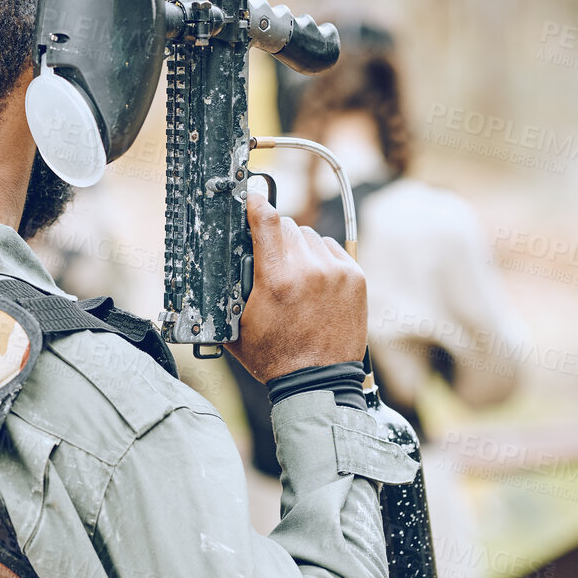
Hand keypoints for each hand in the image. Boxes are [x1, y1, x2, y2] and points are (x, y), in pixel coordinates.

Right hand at [227, 180, 367, 382]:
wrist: (318, 381)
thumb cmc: (275, 357)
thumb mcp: (237, 323)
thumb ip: (230, 288)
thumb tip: (222, 259)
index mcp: (276, 279)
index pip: (266, 220)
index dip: (255, 203)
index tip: (250, 196)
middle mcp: (309, 270)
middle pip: (287, 226)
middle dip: (275, 238)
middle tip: (271, 260)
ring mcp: (336, 272)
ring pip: (310, 236)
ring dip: (299, 248)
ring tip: (294, 275)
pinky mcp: (355, 278)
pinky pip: (332, 250)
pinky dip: (321, 259)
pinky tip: (315, 280)